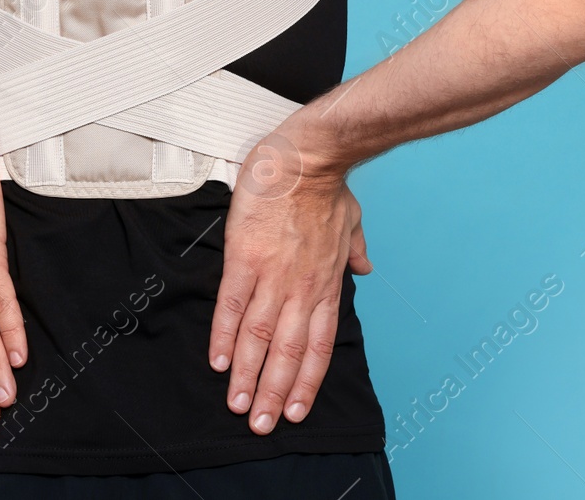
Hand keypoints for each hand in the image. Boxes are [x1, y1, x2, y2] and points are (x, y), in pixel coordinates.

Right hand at [208, 128, 370, 434]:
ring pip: (259, 338)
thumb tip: (365, 266)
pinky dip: (225, 336)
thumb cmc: (325, 185)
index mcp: (326, 284)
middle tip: (261, 425)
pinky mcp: (244, 258)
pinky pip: (232, 305)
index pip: (318, 346)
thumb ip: (355, 249)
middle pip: (287, 353)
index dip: (306, 381)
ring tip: (238, 405)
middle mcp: (301, 289)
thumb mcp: (353, 220)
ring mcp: (272, 275)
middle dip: (274, 394)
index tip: (296, 411)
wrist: (306, 158)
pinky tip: (219, 361)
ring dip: (248, 375)